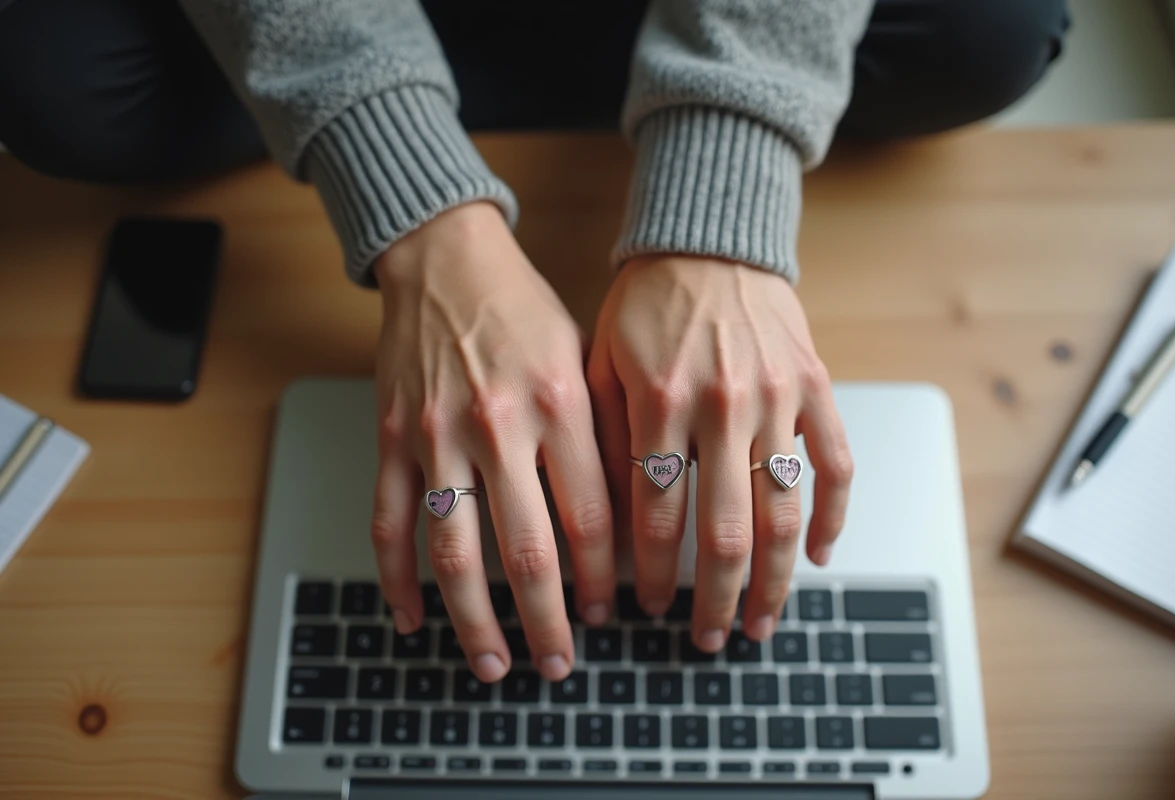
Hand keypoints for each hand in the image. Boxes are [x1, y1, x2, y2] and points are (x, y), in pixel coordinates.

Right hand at [371, 202, 613, 682]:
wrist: (445, 261)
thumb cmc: (523, 310)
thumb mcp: (582, 359)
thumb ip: (603, 436)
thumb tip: (630, 520)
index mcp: (559, 404)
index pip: (591, 518)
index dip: (604, 579)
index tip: (611, 611)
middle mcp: (498, 426)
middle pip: (528, 552)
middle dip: (548, 622)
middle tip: (561, 663)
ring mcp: (437, 436)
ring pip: (454, 553)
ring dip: (475, 621)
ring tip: (494, 664)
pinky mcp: (391, 439)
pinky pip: (390, 525)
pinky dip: (398, 580)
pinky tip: (413, 618)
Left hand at [587, 256, 852, 649]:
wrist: (707, 241)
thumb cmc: (645, 305)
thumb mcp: (600, 364)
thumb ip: (605, 441)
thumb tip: (606, 526)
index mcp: (660, 402)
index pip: (656, 516)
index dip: (651, 573)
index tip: (644, 606)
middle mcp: (723, 406)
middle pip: (727, 530)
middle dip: (717, 599)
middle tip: (709, 639)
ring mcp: (777, 399)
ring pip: (786, 511)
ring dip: (775, 579)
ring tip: (762, 623)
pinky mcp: (815, 388)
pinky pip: (835, 464)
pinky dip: (831, 517)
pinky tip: (818, 557)